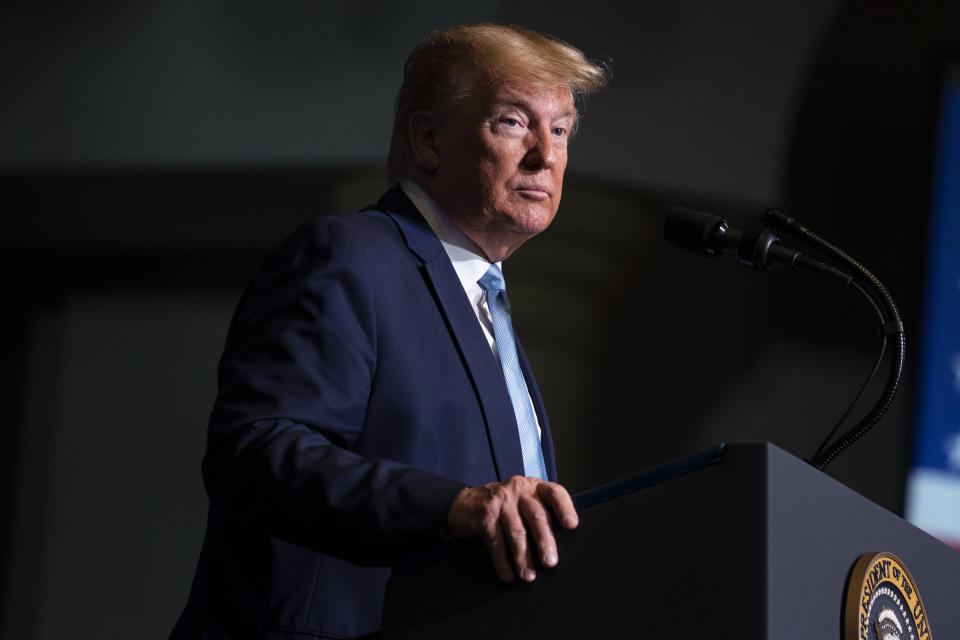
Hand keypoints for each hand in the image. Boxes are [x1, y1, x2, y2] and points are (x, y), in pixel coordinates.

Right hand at [445, 476, 577, 582]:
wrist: (463, 504)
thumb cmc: (501, 507)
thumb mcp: (522, 502)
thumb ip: (539, 513)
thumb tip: (558, 545)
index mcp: (533, 487)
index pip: (554, 493)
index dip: (564, 508)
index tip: (571, 525)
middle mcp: (518, 489)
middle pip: (537, 516)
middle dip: (545, 542)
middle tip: (550, 562)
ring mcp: (501, 501)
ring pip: (517, 532)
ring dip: (523, 558)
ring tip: (528, 576)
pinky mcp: (485, 515)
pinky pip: (496, 542)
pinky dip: (503, 561)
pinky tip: (508, 574)